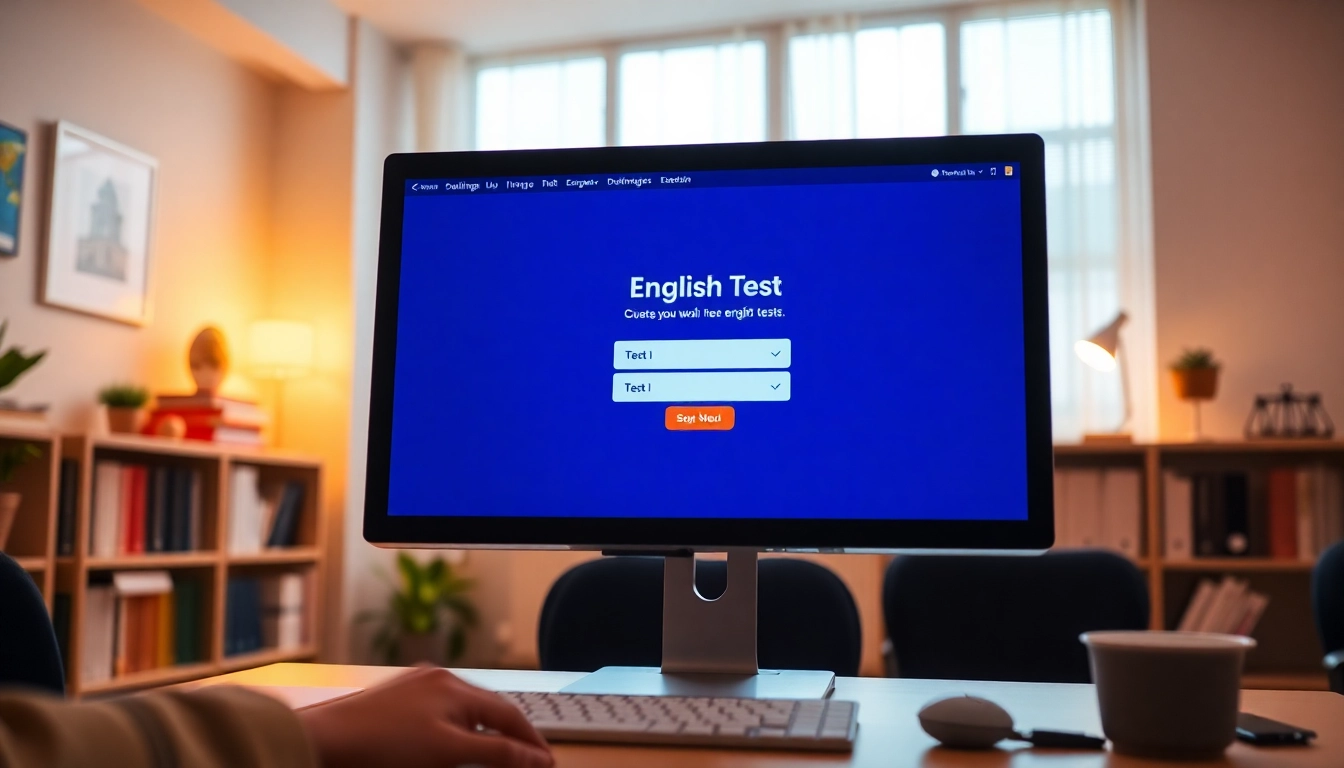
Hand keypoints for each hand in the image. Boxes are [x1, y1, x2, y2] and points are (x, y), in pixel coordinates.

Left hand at [299, 665, 553, 767]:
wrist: (323, 740)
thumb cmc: (381, 744)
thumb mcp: (448, 751)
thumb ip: (497, 753)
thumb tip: (536, 757)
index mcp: (455, 686)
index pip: (509, 714)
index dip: (531, 741)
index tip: (547, 762)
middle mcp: (438, 680)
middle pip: (489, 711)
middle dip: (511, 737)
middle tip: (528, 761)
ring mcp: (415, 688)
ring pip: (465, 713)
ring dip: (485, 736)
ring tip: (497, 757)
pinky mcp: (396, 702)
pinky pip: (441, 715)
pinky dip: (458, 732)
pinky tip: (455, 746)